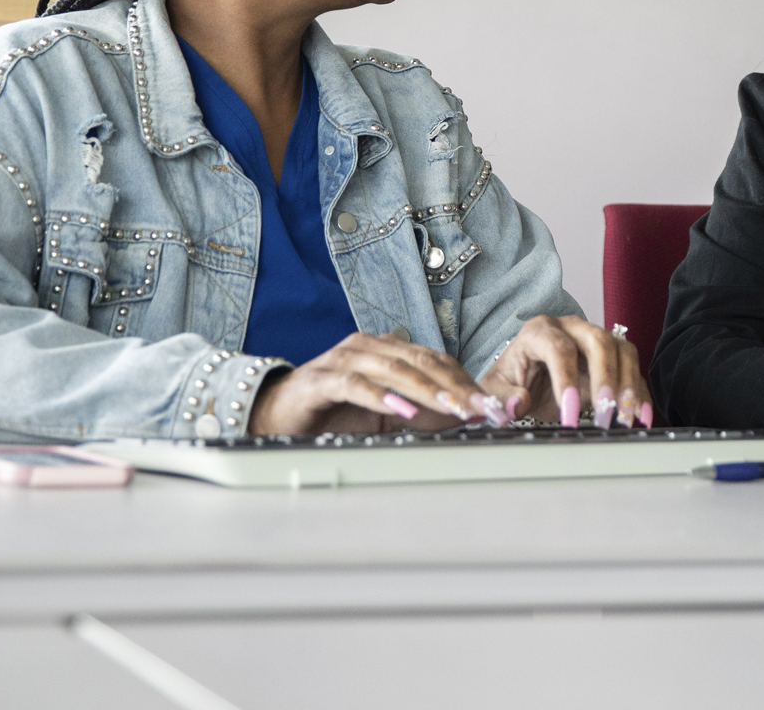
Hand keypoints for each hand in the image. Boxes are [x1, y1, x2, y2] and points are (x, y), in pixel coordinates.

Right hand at [249, 331, 486, 435]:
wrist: (274, 416)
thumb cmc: (333, 413)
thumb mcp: (385, 413)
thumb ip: (421, 410)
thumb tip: (466, 416)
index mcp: (385, 349)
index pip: (434, 360)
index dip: (464, 380)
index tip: (489, 403)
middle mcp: (367, 347)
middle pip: (419, 361)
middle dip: (454, 385)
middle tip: (479, 406)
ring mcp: (342, 359)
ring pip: (393, 369)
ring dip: (426, 389)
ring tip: (451, 406)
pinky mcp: (320, 380)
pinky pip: (355, 384)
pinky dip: (382, 397)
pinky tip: (403, 411)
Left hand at [480, 315, 651, 428]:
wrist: (525, 376)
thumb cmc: (511, 378)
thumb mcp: (494, 389)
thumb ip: (501, 398)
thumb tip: (518, 404)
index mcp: (540, 331)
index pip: (558, 348)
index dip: (566, 380)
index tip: (569, 413)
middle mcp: (572, 328)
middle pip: (598, 341)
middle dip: (606, 377)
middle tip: (606, 410)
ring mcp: (595, 340)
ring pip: (622, 351)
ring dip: (628, 385)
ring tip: (624, 417)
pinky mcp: (612, 358)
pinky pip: (633, 369)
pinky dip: (640, 392)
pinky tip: (640, 415)